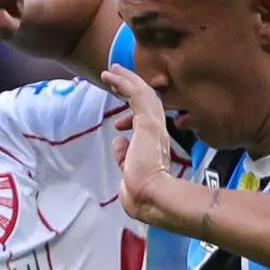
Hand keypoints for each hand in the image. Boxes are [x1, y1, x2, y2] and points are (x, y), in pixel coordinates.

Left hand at [102, 63, 205, 234]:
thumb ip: (124, 156)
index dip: (132, 112)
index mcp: (155, 145)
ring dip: (126, 80)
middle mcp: (158, 132)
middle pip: (145, 102)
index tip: (119, 113)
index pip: (145, 121)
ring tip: (111, 70)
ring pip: (142, 93)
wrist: (150, 199)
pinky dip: (125, 81)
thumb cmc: (141, 195)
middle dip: (130, 87)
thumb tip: (119, 142)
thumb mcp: (129, 172)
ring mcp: (155, 125)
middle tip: (117, 77)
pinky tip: (112, 74)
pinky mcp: (149, 121)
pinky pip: (137, 93)